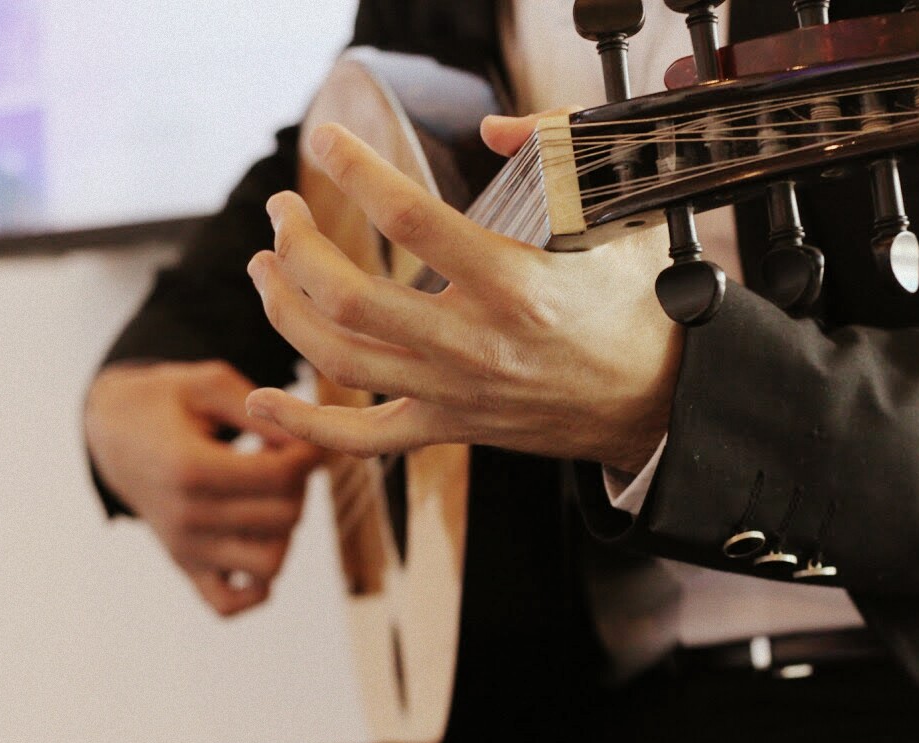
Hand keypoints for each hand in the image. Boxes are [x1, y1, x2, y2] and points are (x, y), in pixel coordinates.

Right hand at [85, 360, 321, 614]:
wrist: (112, 433)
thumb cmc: (166, 402)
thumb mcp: (209, 383)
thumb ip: (261, 411)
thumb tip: (306, 442)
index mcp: (190, 467)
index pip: (281, 476)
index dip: (307, 453)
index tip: (297, 436)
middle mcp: (187, 517)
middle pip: (286, 517)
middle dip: (299, 484)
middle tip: (281, 459)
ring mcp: (186, 549)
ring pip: (271, 564)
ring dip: (285, 529)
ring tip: (267, 495)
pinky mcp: (186, 568)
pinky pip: (230, 604)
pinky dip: (256, 585)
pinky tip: (258, 540)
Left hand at [244, 116, 682, 472]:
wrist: (657, 402)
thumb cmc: (636, 308)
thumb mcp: (617, 219)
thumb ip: (560, 155)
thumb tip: (494, 126)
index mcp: (516, 284)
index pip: (411, 221)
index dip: (357, 172)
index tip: (328, 140)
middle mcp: (475, 343)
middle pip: (348, 295)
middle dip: (295, 244)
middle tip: (282, 208)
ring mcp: (456, 393)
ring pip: (339, 358)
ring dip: (282, 308)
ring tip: (265, 266)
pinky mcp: (451, 427)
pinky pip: (365, 440)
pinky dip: (306, 425)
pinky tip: (261, 403)